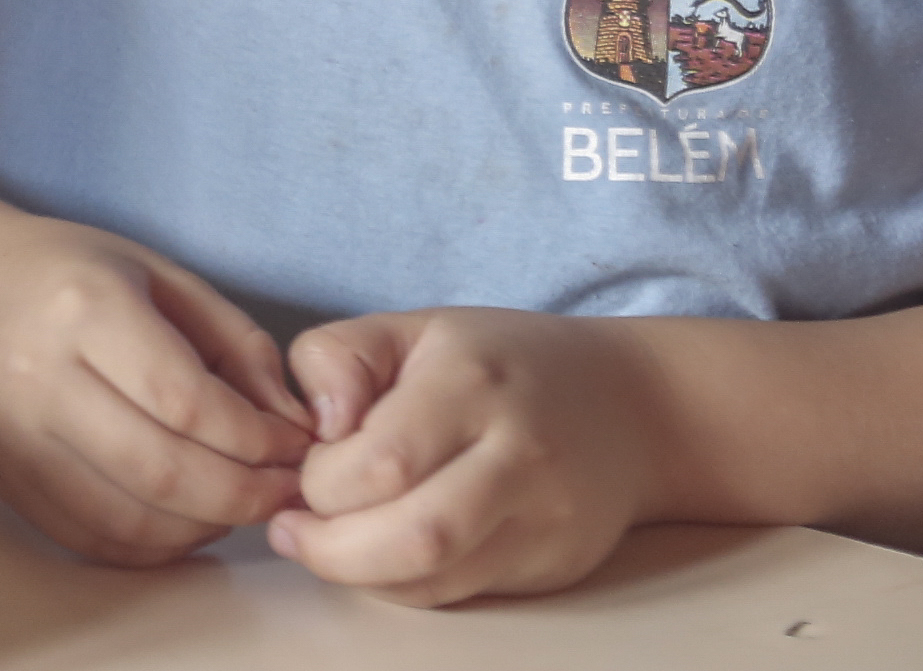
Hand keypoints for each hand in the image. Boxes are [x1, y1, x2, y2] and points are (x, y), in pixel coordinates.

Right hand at [0, 215, 311, 564]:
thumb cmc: (70, 275)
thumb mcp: (162, 277)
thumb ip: (236, 344)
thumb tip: (291, 423)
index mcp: (85, 309)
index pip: (186, 402)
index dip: (255, 439)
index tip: (292, 444)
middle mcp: (42, 378)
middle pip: (162, 472)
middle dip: (242, 495)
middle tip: (283, 490)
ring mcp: (15, 438)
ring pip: (128, 520)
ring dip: (204, 529)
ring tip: (240, 506)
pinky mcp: (6, 481)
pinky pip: (91, 540)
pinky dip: (153, 547)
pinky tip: (186, 521)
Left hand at [272, 307, 668, 605]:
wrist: (629, 406)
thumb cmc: (498, 363)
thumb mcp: (413, 329)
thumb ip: (338, 357)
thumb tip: (311, 426)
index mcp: (471, 384)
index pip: (380, 462)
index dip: (320, 480)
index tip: (302, 468)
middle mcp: (517, 455)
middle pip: (413, 536)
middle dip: (330, 547)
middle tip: (292, 528)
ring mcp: (544, 519)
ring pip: (436, 579)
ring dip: (358, 574)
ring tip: (323, 545)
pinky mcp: (553, 564)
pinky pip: (459, 594)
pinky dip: (401, 585)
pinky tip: (376, 556)